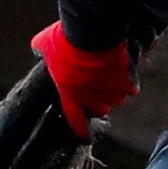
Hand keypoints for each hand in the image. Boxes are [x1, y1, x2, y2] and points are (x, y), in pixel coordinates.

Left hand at [31, 21, 136, 138]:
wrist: (93, 34)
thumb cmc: (67, 39)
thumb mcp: (47, 43)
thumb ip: (41, 48)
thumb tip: (37, 47)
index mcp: (69, 94)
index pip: (75, 119)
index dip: (80, 128)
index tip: (85, 134)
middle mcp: (90, 98)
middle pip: (99, 109)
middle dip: (100, 101)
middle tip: (100, 88)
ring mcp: (109, 93)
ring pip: (116, 98)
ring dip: (116, 89)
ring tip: (114, 75)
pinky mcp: (126, 83)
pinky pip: (130, 87)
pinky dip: (129, 80)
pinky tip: (127, 69)